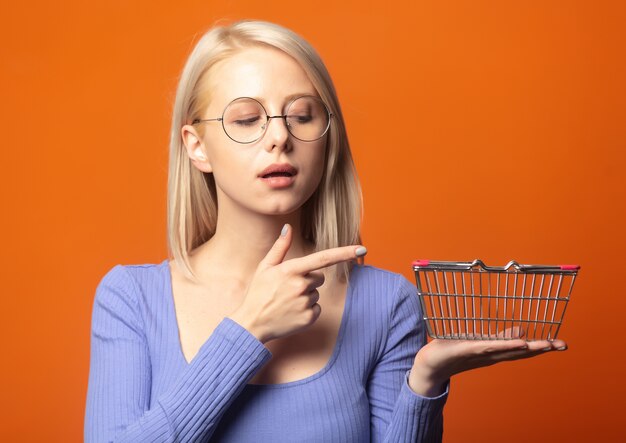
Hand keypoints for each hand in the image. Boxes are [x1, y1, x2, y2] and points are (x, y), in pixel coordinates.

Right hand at [228, 224, 365, 343]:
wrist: (252, 324)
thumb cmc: (257, 293)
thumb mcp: (265, 267)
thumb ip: (279, 247)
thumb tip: (287, 227)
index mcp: (291, 270)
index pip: (323, 258)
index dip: (344, 253)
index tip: (362, 250)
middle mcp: (301, 286)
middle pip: (319, 277)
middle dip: (308, 280)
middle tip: (288, 288)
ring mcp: (305, 303)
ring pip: (317, 293)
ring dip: (306, 295)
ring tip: (286, 301)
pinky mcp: (308, 318)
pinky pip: (317, 308)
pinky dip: (307, 310)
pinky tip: (291, 312)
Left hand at [409, 327, 567, 396]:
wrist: (430, 364)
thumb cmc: (454, 352)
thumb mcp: (480, 342)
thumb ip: (500, 337)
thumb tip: (522, 331)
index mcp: (495, 352)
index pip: (521, 350)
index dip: (542, 347)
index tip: (562, 344)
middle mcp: (491, 355)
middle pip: (519, 352)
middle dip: (542, 349)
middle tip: (563, 345)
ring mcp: (479, 352)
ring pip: (506, 350)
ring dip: (527, 348)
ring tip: (546, 345)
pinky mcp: (466, 348)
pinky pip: (486, 346)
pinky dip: (502, 344)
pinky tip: (518, 342)